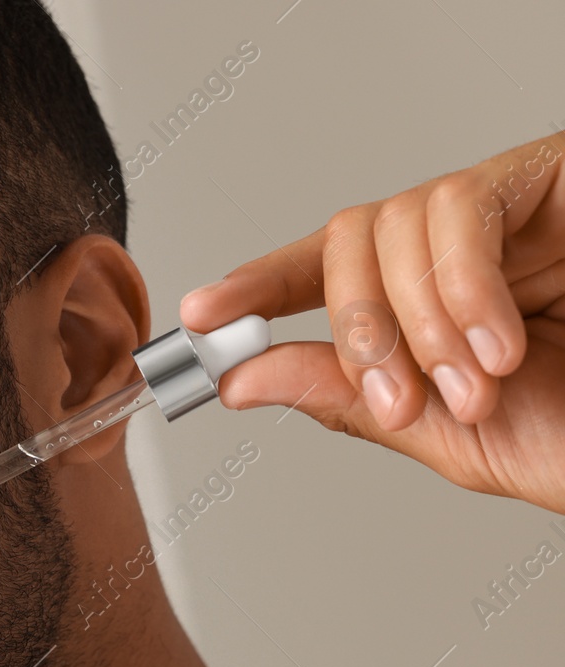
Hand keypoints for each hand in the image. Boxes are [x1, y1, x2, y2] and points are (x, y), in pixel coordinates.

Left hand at [181, 134, 564, 513]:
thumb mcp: (443, 431)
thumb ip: (344, 398)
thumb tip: (239, 378)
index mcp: (417, 305)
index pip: (318, 273)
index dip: (253, 286)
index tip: (194, 318)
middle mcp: (450, 249)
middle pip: (345, 240)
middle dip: (356, 328)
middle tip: (403, 400)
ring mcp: (503, 209)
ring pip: (394, 224)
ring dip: (419, 322)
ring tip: (478, 383)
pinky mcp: (547, 177)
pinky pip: (460, 210)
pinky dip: (462, 286)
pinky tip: (499, 342)